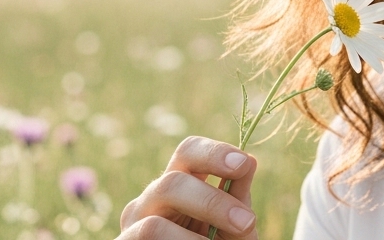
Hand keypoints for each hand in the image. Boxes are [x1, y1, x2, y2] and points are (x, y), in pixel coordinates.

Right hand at [118, 136, 258, 238]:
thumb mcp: (233, 226)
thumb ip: (237, 199)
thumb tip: (249, 161)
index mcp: (181, 182)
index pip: (188, 151)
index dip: (214, 153)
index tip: (243, 164)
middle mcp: (152, 198)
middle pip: (171, 182)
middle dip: (212, 202)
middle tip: (245, 222)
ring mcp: (134, 224)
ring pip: (154, 224)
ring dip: (190, 239)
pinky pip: (147, 239)